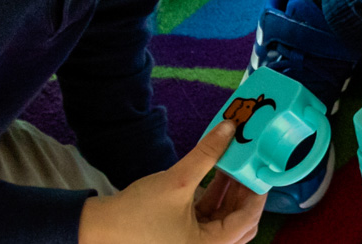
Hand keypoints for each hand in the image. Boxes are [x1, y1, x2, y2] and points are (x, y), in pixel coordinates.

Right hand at [79, 120, 264, 243]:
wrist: (100, 228)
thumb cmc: (136, 213)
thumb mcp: (178, 181)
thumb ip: (207, 154)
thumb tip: (230, 128)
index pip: (247, 221)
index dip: (256, 193)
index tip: (260, 169)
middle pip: (240, 224)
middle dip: (244, 193)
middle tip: (248, 165)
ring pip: (225, 222)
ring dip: (229, 195)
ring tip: (232, 165)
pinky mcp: (185, 240)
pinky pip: (209, 221)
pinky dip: (214, 201)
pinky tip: (214, 176)